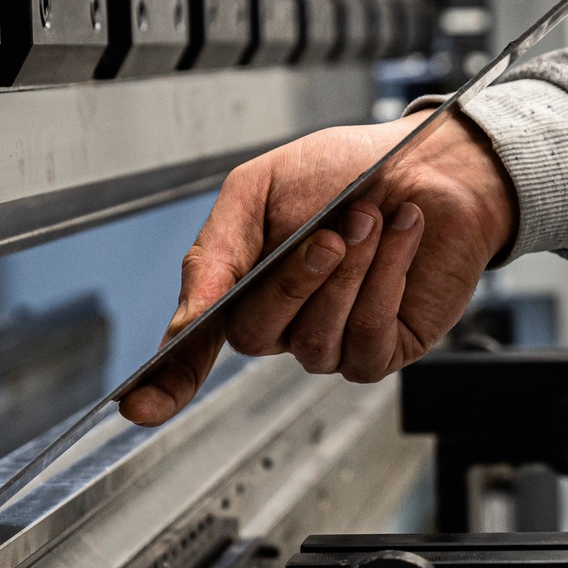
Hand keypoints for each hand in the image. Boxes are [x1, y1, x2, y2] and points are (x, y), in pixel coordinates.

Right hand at [118, 112, 515, 425]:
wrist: (430, 161)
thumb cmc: (347, 170)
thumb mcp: (261, 188)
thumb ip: (217, 250)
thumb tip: (187, 318)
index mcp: (242, 285)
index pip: (193, 350)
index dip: (164, 382)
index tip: (136, 407)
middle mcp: (283, 322)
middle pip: (253, 335)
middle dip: (295, 279)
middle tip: (332, 231)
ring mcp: (331, 342)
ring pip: (314, 339)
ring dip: (349, 273)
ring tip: (372, 219)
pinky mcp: (382, 350)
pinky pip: (365, 341)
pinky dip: (385, 283)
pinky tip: (400, 240)